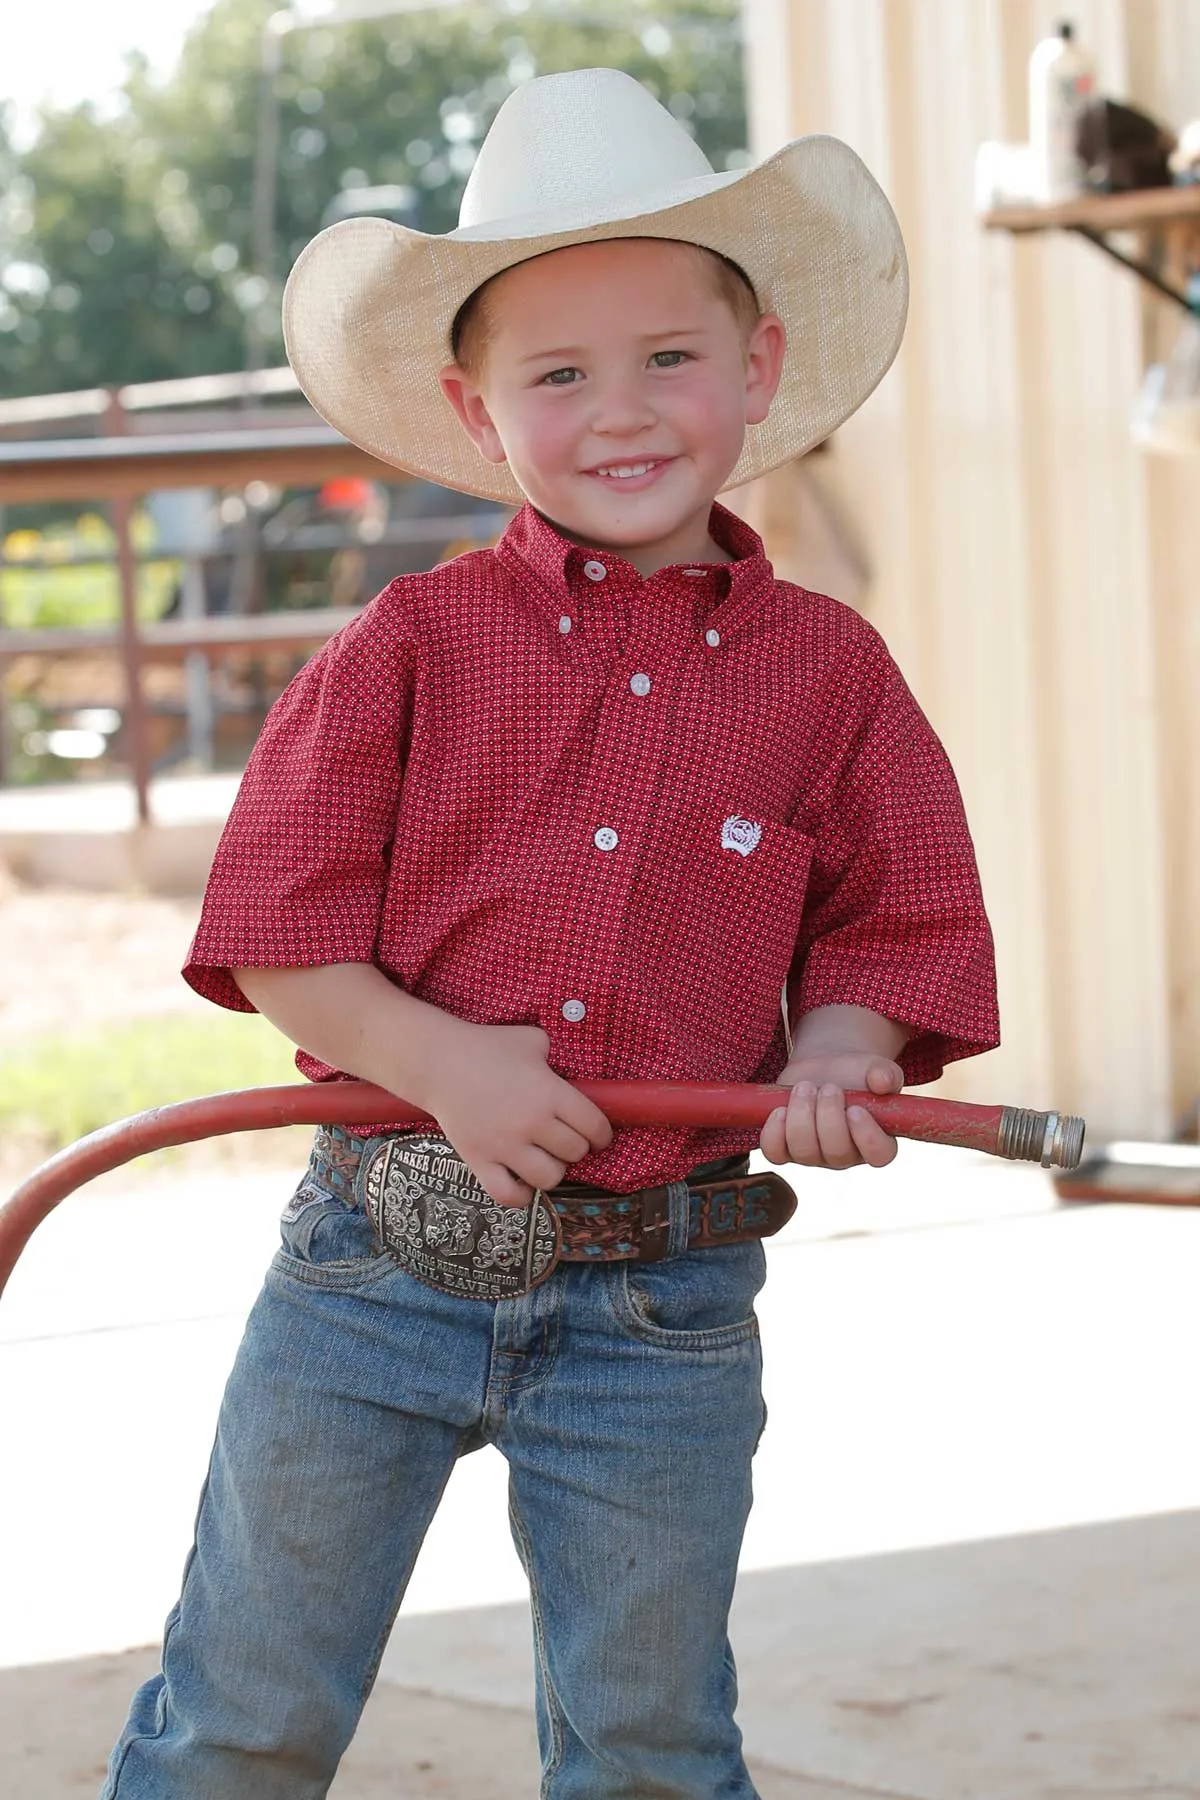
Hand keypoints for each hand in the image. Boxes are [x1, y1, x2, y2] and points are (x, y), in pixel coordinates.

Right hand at [419, 1019, 612, 1205]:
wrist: (439, 1061)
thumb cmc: (487, 1046)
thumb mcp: (533, 1039)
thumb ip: (557, 1056)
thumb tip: (570, 1070)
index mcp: (550, 1093)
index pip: (595, 1127)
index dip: (602, 1135)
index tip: (598, 1137)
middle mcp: (532, 1123)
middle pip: (575, 1153)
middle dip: (575, 1148)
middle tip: (564, 1140)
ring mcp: (505, 1145)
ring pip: (550, 1178)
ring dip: (553, 1171)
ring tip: (544, 1159)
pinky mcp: (480, 1160)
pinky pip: (509, 1195)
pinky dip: (522, 1195)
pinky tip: (522, 1182)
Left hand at [759, 1050, 901, 1170]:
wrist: (827, 1067)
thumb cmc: (856, 1073)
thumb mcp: (874, 1069)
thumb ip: (884, 1074)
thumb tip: (883, 1080)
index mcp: (877, 1140)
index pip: (879, 1155)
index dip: (867, 1136)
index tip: (855, 1109)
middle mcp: (846, 1155)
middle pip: (837, 1154)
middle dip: (828, 1116)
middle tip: (828, 1086)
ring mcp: (814, 1155)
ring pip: (804, 1152)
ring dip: (801, 1116)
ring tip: (804, 1087)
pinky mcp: (786, 1148)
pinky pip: (775, 1152)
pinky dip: (774, 1132)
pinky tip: (780, 1109)